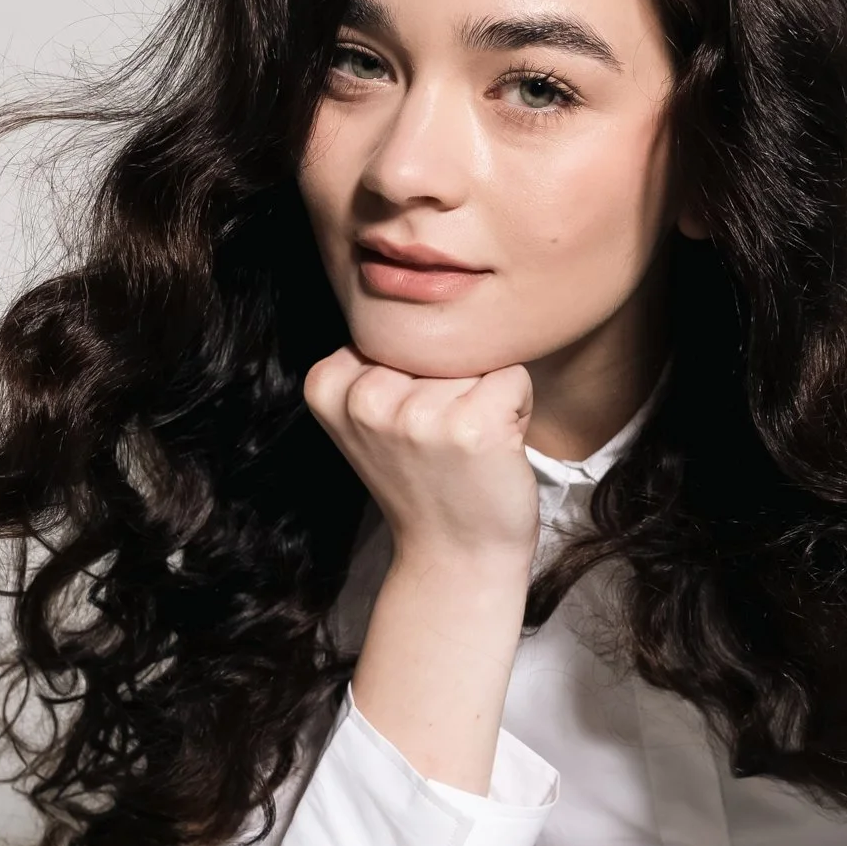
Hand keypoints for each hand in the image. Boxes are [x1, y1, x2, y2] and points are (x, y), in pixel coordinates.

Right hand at [304, 347, 538, 574]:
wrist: (455, 556)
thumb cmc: (425, 480)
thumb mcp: (372, 417)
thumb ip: (378, 361)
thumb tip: (429, 288)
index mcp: (328, 385)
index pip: (394, 328)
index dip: (416, 369)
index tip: (409, 422)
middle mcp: (365, 398)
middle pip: (435, 337)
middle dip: (453, 377)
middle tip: (444, 438)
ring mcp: (417, 415)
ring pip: (476, 355)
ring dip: (486, 393)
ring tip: (467, 444)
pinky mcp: (471, 427)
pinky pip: (513, 376)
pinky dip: (518, 407)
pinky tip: (493, 447)